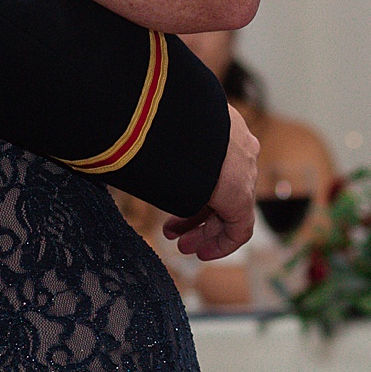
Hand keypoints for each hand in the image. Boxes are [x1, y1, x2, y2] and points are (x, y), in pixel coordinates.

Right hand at [163, 105, 258, 260]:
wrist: (185, 123)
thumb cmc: (164, 118)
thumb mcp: (165, 129)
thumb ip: (160, 143)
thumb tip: (126, 144)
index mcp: (220, 127)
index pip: (212, 164)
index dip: (193, 187)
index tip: (174, 201)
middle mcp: (237, 148)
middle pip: (218, 189)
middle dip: (194, 214)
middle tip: (172, 231)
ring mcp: (244, 171)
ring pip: (229, 209)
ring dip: (204, 230)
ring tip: (182, 246)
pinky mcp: (243, 195)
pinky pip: (238, 226)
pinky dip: (221, 242)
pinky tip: (203, 253)